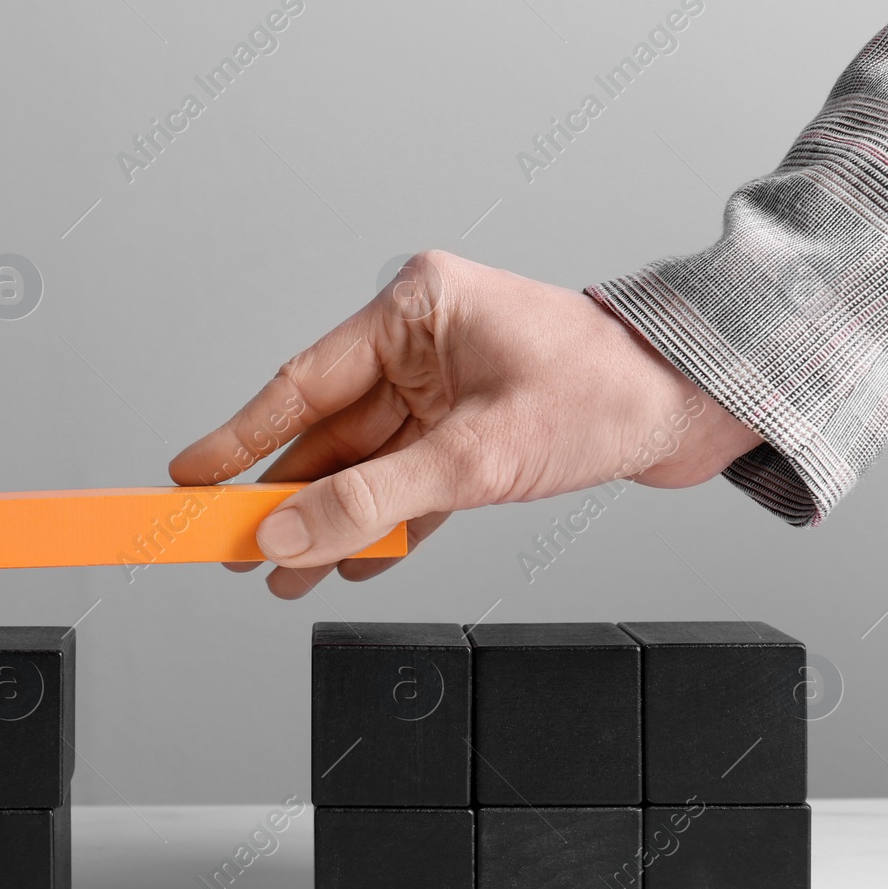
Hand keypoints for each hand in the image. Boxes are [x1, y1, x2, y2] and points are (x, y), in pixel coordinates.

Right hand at [168, 251, 763, 597]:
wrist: (700, 403)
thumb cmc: (608, 393)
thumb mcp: (478, 456)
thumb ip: (374, 500)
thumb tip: (288, 533)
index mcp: (415, 311)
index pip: (302, 384)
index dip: (238, 439)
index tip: (186, 478)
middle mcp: (423, 345)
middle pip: (326, 433)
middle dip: (282, 497)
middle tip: (227, 545)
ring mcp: (446, 389)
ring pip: (365, 466)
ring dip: (330, 523)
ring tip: (284, 577)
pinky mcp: (471, 430)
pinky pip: (408, 483)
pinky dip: (383, 525)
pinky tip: (351, 563)